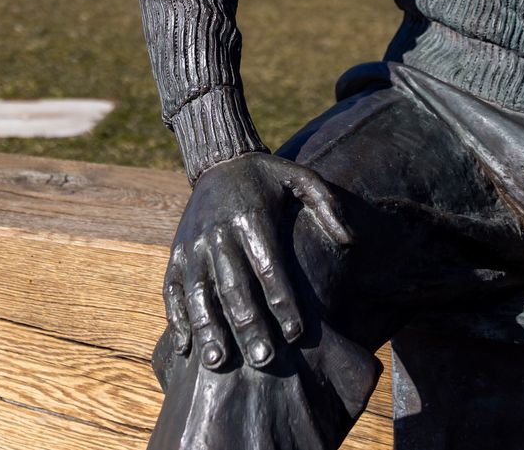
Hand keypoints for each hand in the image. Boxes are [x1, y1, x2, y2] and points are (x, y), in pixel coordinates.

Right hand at [164, 152, 353, 370]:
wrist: (219, 161)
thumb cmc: (267, 177)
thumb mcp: (300, 178)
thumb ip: (327, 204)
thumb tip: (351, 240)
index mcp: (251, 217)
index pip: (269, 267)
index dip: (283, 301)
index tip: (297, 334)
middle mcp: (219, 234)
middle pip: (234, 287)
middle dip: (249, 326)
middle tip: (264, 359)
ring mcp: (193, 246)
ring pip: (199, 294)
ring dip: (208, 329)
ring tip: (218, 363)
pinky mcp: (176, 253)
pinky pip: (172, 290)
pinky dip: (177, 318)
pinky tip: (185, 347)